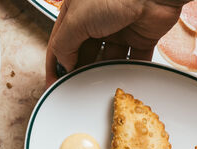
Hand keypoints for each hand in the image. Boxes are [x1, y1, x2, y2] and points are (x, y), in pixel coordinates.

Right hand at [46, 0, 187, 84]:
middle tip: (77, 89)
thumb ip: (65, 44)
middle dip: (80, 70)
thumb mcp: (77, 19)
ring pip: (109, 58)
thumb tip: (64, 64)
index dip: (56, 64)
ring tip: (100, 86)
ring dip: (105, 72)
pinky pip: (134, 59)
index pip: (61, 42)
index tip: (54, 84)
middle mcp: (97, 19)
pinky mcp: (142, 37)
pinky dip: (130, 70)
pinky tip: (123, 80)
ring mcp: (120, 28)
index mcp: (76, 11)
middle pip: (84, 53)